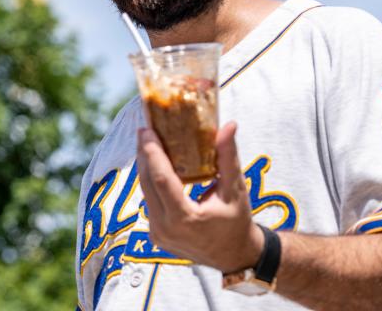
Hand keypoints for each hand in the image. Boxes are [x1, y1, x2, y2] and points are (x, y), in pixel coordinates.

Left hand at [136, 121, 264, 272]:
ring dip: (145, 167)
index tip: (147, 131)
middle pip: (147, 183)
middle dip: (144, 154)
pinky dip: (151, 182)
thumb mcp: (235, 190)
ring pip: (145, 192)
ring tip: (148, 143)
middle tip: (145, 130)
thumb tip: (229, 126)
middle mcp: (166, 229)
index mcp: (186, 219)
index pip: (161, 180)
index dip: (152, 153)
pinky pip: (149, 202)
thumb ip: (228, 157)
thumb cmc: (237, 221)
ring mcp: (158, 234)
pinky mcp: (155, 235)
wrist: (235, 257)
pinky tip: (153, 164)